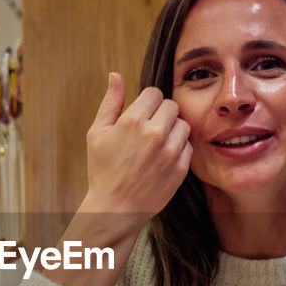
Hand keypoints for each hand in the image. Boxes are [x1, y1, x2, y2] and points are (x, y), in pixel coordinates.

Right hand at [83, 72, 191, 217]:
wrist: (115, 209)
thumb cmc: (102, 171)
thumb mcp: (97, 133)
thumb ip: (110, 102)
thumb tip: (115, 75)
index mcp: (133, 120)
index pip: (154, 93)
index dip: (147, 102)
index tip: (141, 115)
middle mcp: (154, 133)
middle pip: (171, 106)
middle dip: (161, 114)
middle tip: (149, 129)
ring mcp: (170, 151)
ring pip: (183, 124)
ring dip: (172, 130)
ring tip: (157, 144)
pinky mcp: (181, 168)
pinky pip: (188, 146)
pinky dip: (178, 149)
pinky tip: (163, 158)